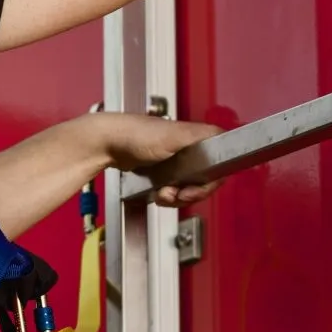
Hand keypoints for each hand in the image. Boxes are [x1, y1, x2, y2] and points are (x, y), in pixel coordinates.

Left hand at [98, 112, 222, 206]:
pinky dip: (167, 197)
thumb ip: (200, 136)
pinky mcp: (165, 172)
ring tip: (163, 193)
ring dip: (177, 197)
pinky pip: (175, 191)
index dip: (210, 181)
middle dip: (191, 193)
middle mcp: (190, 148)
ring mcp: (177, 162)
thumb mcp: (174, 135)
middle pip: (205, 181)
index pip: (220, 164)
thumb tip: (223, 138)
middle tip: (178, 193)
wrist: (108, 144)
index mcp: (198, 137)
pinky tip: (158, 193)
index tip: (196, 187)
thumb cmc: (135, 135)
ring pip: (190, 188)